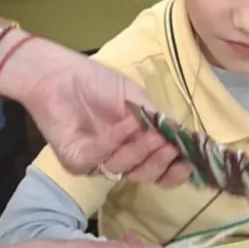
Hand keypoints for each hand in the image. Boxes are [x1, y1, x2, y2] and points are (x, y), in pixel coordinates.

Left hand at [0, 34, 189, 187]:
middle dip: (160, 162)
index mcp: (132, 148)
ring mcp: (94, 163)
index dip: (175, 172)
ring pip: (123, 169)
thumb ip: (157, 121)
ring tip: (151, 132)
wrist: (59, 71)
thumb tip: (187, 139)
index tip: (189, 163)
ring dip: (140, 150)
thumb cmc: (96, 82)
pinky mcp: (75, 159)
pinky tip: (126, 124)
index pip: (157, 172)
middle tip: (169, 146)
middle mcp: (114, 160)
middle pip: (144, 176)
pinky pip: (100, 157)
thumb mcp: (136, 101)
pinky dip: (115, 141)